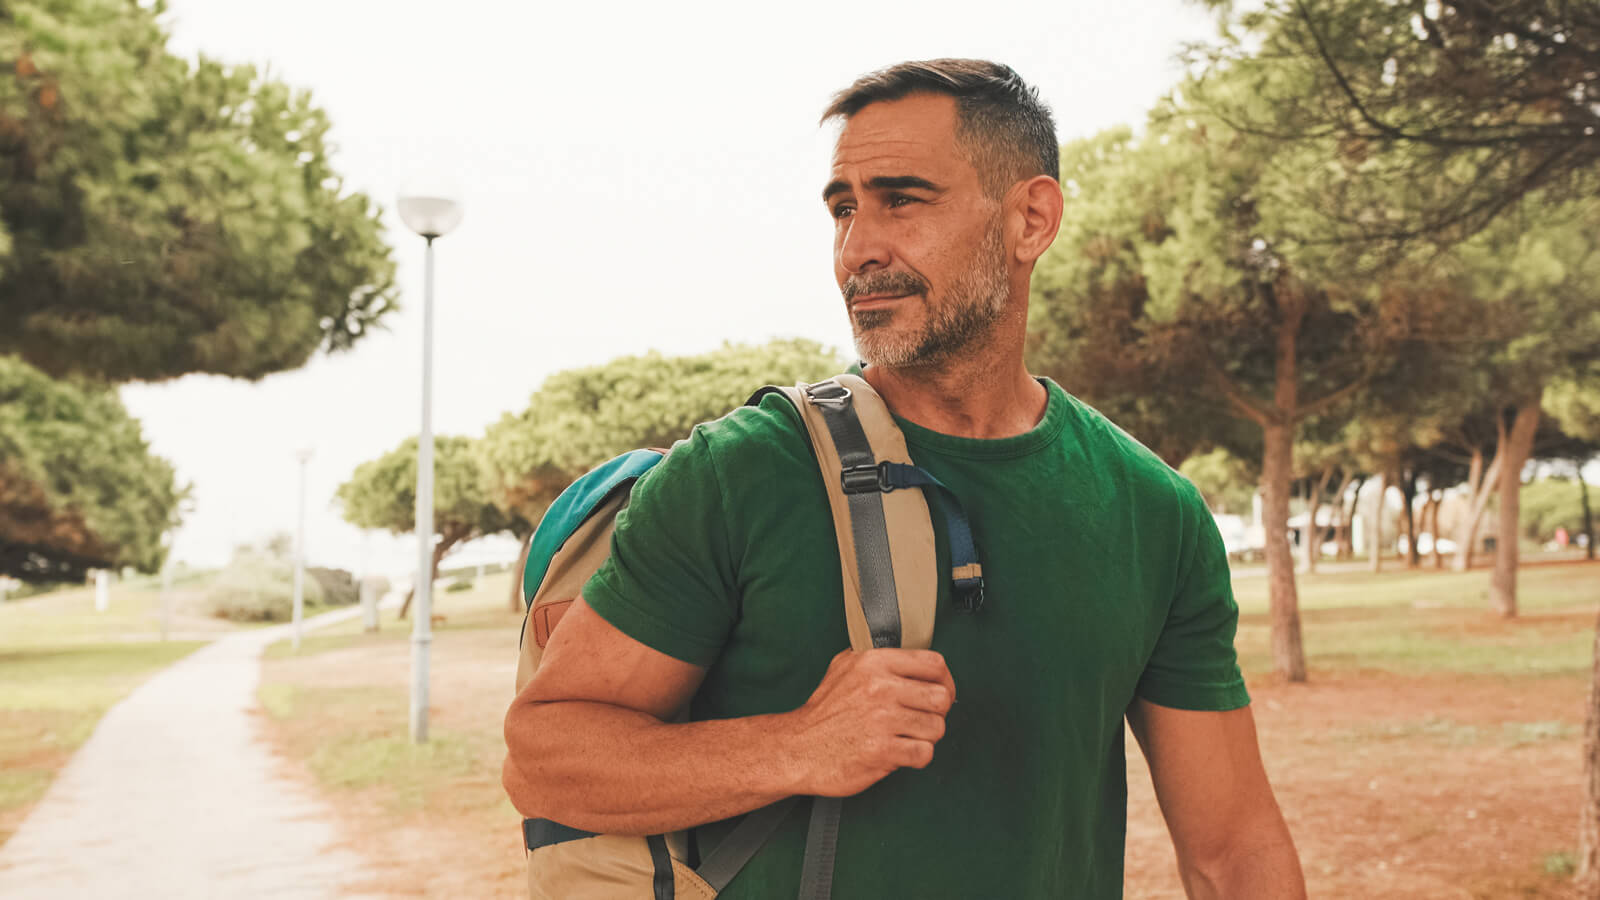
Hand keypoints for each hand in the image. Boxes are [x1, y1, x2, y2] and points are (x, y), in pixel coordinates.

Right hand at [784, 648, 955, 797]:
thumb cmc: (822, 712)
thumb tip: (907, 656)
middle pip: (941, 698)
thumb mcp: (843, 667)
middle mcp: (880, 688)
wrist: (798, 748)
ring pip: (936, 728)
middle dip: (937, 712)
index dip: (945, 680)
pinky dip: (916, 757)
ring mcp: (882, 720)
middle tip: (924, 718)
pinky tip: (900, 752)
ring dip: (926, 737)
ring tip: (907, 737)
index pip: (934, 663)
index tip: (939, 691)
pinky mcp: (882, 751)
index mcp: (874, 663)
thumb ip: (875, 658)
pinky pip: (924, 753)